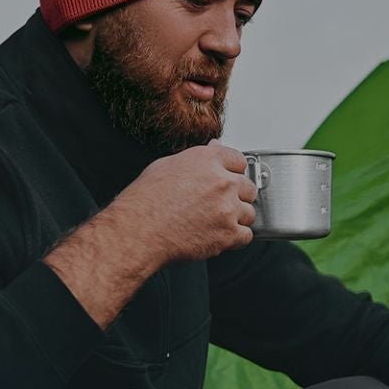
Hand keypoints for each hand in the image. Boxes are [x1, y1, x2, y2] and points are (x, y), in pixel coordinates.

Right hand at [109, 141, 257, 266]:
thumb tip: (211, 149)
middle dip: (237, 196)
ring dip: (237, 218)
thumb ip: (196, 158)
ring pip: (249, 213)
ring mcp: (228, 208)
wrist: (139, 231)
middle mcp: (222, 182)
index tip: (230, 178)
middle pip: (248, 187)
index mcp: (207, 161)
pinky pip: (246, 236)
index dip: (233, 171)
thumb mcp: (165, 165)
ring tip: (216, 222)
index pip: (239, 160)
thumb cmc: (145, 201)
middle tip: (221, 204)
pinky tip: (220, 236)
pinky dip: (236, 238)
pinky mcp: (229, 234)